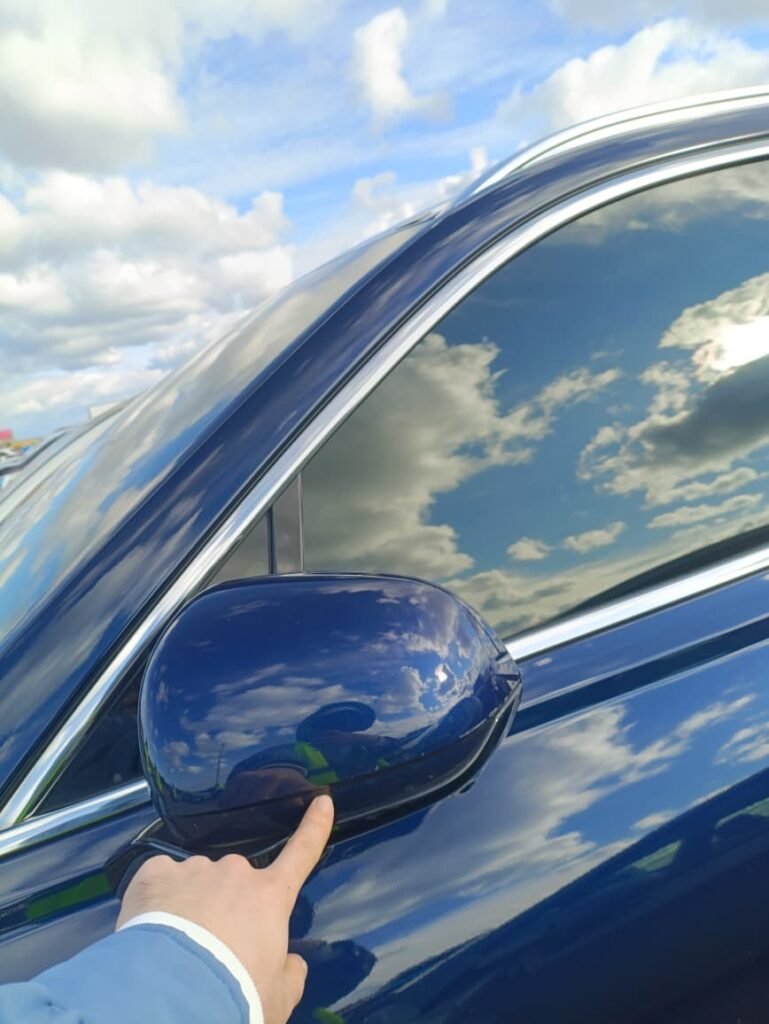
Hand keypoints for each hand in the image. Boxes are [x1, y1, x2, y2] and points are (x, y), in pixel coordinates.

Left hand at [117, 794, 334, 1023]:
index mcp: (270, 898)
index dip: (314, 828)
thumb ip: (289, 975)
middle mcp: (235, 874)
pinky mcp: (155, 874)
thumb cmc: (235, 996)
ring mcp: (194, 869)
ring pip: (195, 883)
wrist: (172, 996)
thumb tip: (291, 963)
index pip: (301, 854)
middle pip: (234, 884)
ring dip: (189, 907)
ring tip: (174, 950)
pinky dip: (155, 900)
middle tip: (210, 951)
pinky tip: (150, 929)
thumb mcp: (277, 998)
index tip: (322, 801)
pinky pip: (159, 879)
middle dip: (225, 909)